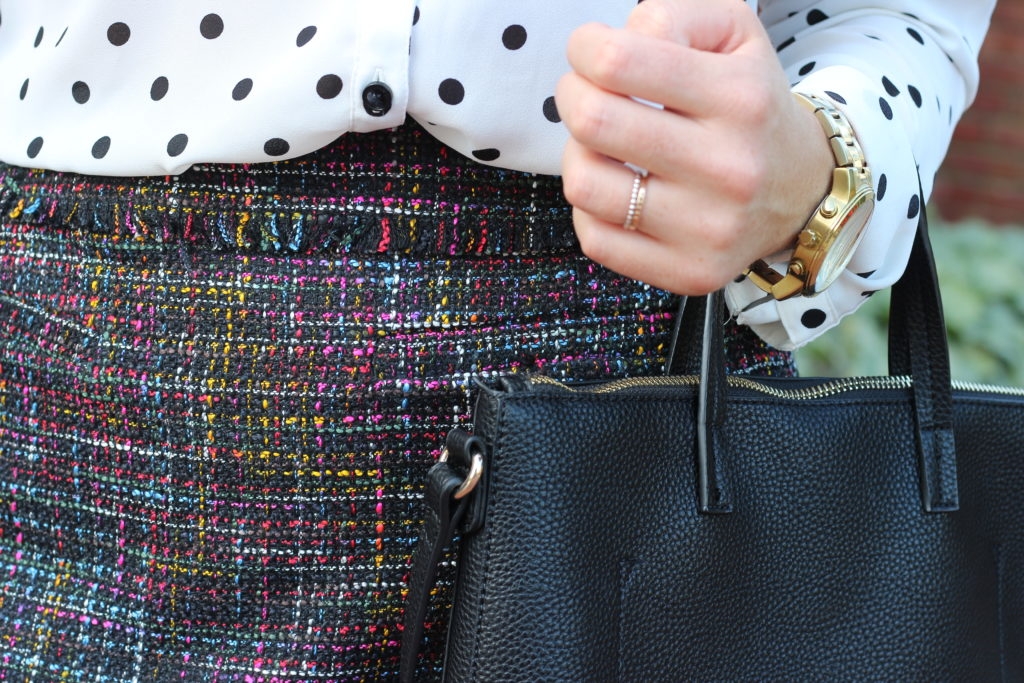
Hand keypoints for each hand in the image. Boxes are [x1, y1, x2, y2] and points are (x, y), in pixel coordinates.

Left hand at [556, 0, 833, 294]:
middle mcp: (730, 168)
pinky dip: (591, 208)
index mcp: (741, 97)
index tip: (590, 52)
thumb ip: (671, 16)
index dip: (585, 48)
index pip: (619, 62)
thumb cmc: (749, 103)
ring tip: (598, 144)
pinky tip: (616, 188)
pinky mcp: (689, 273)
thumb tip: (615, 43)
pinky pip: (595, 239)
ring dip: (576, 154)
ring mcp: (709, 229)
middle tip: (585, 94)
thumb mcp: (733, 34)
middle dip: (572, 97)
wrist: (802, 190)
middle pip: (594, 122)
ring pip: (584, 185)